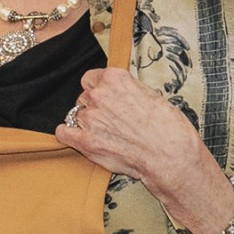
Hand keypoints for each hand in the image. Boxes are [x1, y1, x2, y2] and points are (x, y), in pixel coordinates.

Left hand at [56, 68, 233, 233]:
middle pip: (84, 97)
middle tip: (111, 120)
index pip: (91, 78)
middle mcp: (99, 95)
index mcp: (115, 79)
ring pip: (76, 115)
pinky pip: (63, 133)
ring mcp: (90, 118)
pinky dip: (68, 135)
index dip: (99, 90)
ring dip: (87, 122)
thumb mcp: (152, 95)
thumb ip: (128, 90)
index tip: (106, 99)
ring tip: (106, 134)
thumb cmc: (168, 127)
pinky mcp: (85, 141)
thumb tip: (120, 91)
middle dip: (95, 107)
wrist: (170, 156)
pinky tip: (76, 137)